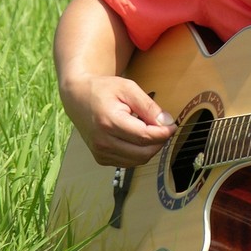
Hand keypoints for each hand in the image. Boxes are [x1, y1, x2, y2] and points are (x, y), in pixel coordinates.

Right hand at [62, 73, 176, 167]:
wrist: (78, 97)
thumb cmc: (104, 90)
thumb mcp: (128, 89)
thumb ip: (148, 107)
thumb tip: (167, 123)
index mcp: (109, 122)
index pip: (144, 137)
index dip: (163, 133)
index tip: (173, 125)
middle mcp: (103, 142)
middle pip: (143, 153)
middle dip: (160, 142)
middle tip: (165, 128)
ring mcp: (100, 153)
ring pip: (137, 160)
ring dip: (151, 148)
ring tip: (151, 130)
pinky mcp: (101, 158)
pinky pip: (128, 162)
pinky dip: (139, 152)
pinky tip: (139, 137)